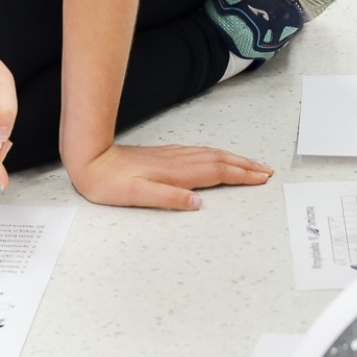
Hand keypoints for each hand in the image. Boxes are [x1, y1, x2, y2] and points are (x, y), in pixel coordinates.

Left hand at [66, 142, 271, 209]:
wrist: (90, 159)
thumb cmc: (109, 182)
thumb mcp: (136, 195)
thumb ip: (168, 198)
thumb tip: (197, 203)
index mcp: (174, 173)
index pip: (216, 172)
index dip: (241, 175)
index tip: (261, 178)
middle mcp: (176, 161)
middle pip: (219, 161)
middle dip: (245, 165)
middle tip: (266, 170)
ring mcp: (171, 156)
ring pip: (210, 155)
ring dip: (234, 159)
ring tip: (251, 164)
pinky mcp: (164, 155)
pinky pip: (199, 153)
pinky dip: (216, 155)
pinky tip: (217, 157)